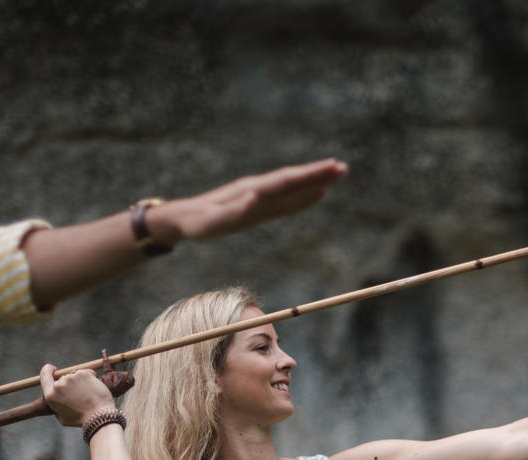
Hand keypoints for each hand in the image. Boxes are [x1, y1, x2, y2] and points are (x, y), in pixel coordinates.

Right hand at [40, 363, 115, 426]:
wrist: (99, 416)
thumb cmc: (82, 419)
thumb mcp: (63, 417)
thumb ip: (57, 406)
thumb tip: (59, 399)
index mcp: (51, 395)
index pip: (44, 374)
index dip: (48, 370)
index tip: (54, 369)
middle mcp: (59, 384)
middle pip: (63, 378)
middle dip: (70, 384)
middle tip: (80, 396)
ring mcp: (72, 378)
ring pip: (76, 375)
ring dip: (81, 382)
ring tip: (88, 395)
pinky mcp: (84, 374)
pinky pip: (87, 372)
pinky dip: (90, 378)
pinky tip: (94, 388)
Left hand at [149, 159, 348, 244]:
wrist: (182, 219)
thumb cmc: (198, 222)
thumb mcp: (213, 221)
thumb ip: (235, 211)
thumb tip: (255, 196)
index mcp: (252, 192)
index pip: (286, 181)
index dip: (310, 176)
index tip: (333, 169)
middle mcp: (258, 190)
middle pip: (293, 180)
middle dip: (318, 175)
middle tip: (344, 168)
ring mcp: (259, 197)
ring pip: (291, 187)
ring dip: (314, 181)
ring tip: (336, 176)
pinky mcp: (256, 205)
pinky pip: (284, 199)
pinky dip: (303, 195)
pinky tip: (315, 193)